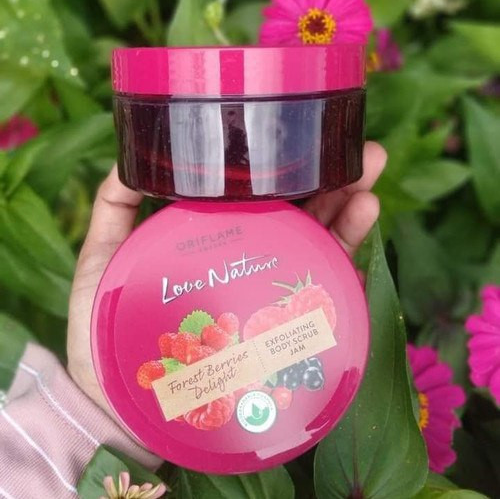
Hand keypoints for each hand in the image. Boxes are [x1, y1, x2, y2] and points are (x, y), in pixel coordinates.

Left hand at [67, 141, 386, 414]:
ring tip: (369, 172)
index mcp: (212, 237)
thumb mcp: (104, 261)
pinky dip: (343, 247)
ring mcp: (263, 290)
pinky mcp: (278, 323)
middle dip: (330, 177)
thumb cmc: (106, 331)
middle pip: (293, 211)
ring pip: (315, 239)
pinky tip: (362, 213)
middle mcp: (245, 258)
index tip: (302, 132)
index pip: (251, 195)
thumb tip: (126, 161)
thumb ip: (114, 213)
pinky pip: (317, 282)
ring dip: (347, 203)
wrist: (121, 402)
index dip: (279, 166)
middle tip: (361, 151)